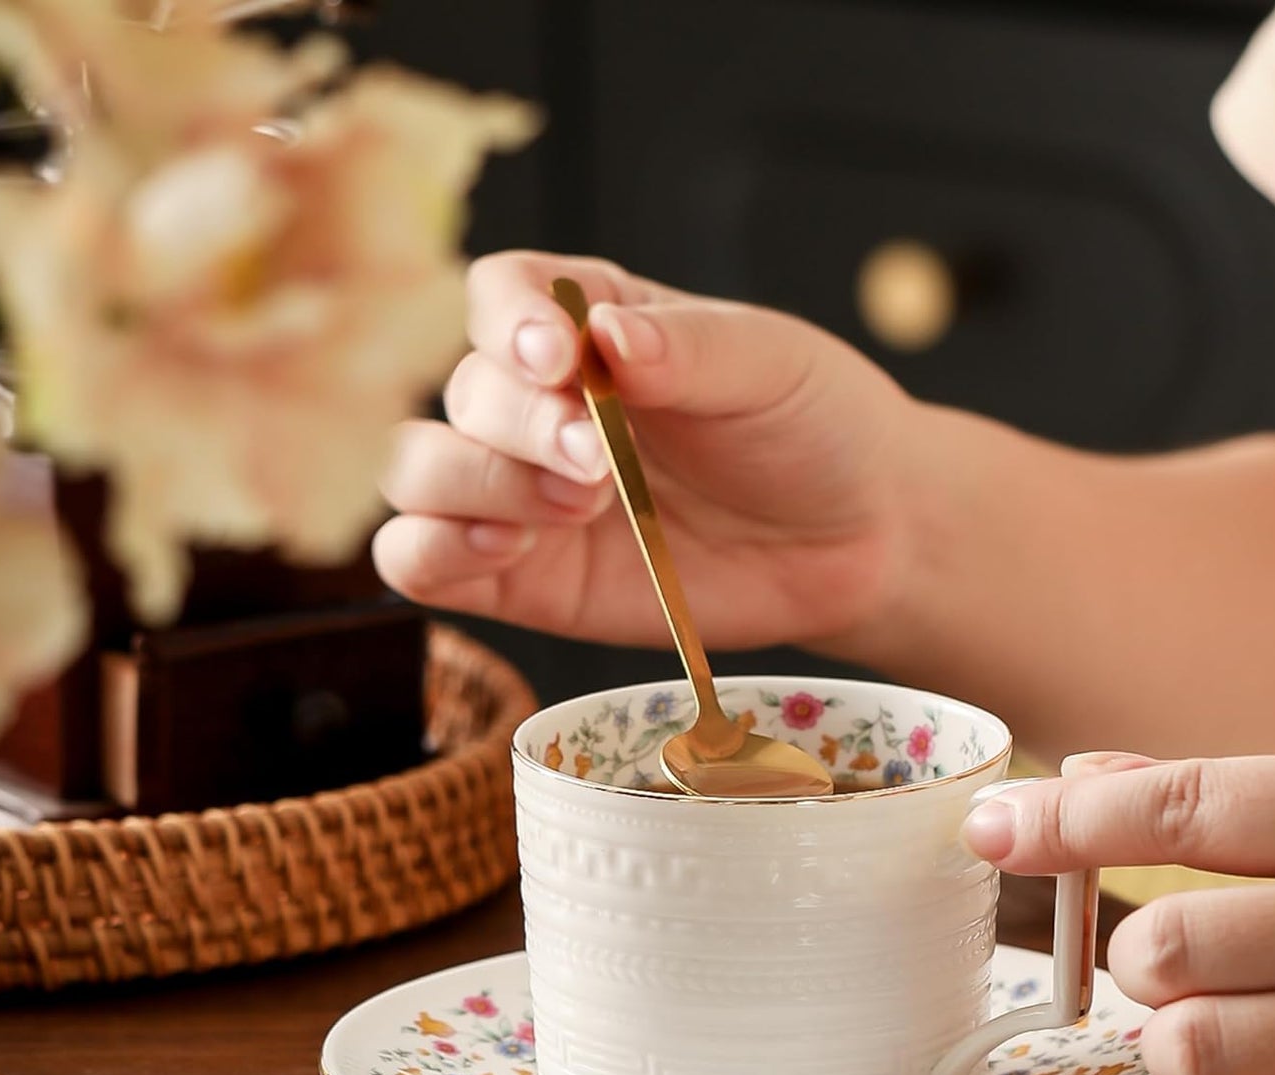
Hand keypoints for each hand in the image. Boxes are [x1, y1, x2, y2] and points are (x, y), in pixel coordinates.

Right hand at [372, 252, 912, 650]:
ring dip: (475, 486)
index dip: (509, 323)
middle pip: (461, 392)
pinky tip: (507, 550)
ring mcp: (523, 494)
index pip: (499, 296)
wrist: (857, 536)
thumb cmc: (814, 427)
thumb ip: (682, 349)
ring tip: (580, 508)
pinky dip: (430, 554)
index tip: (558, 358)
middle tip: (602, 463)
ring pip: (416, 473)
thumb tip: (603, 340)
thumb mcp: (767, 364)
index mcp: (587, 325)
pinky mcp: (522, 578)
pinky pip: (419, 562)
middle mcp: (540, 405)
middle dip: (521, 425)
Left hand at [962, 752, 1274, 1074]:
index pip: (1186, 807)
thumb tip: (1086, 771)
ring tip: (1203, 1031)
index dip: (1069, 820)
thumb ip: (1227, 797)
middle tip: (1166, 967)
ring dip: (1168, 1045)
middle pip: (1175, 946)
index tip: (991, 829)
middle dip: (1138, 965)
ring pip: (1203, 1048)